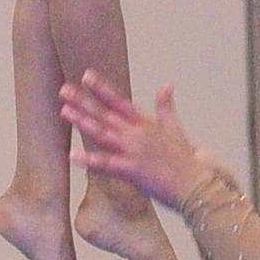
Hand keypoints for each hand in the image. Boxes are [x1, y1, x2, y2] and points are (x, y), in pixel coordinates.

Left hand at [60, 69, 205, 207]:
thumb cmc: (186, 159)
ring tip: (64, 111)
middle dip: (83, 101)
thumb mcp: (175, 128)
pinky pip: (107, 164)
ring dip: (83, 122)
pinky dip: (89, 160)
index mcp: (145, 124)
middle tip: (63, 90)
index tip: (86, 76)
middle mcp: (136, 134)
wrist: (196, 183)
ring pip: (103, 133)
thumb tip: (166, 84)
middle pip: (105, 115)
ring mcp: (133, 151)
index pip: (119, 101)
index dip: (102, 88)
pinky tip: (72, 155)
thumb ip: (166, 106)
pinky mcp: (132, 170)